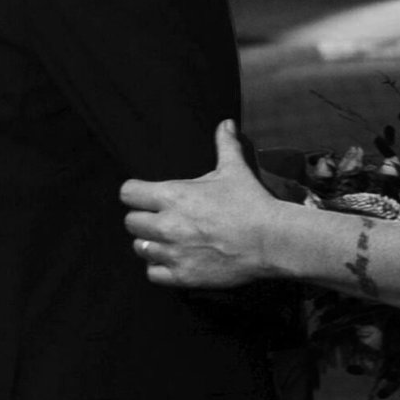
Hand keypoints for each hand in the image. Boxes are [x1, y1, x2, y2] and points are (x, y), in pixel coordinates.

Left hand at [121, 120, 278, 288]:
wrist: (270, 240)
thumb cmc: (250, 202)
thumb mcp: (235, 170)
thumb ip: (225, 144)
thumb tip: (226, 123)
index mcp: (174, 195)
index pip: (128, 193)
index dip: (136, 193)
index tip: (148, 196)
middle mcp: (167, 224)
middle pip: (130, 223)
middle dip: (144, 219)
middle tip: (162, 219)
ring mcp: (173, 252)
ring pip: (140, 248)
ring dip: (152, 243)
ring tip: (170, 240)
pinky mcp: (182, 275)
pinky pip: (152, 273)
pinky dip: (160, 267)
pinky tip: (176, 259)